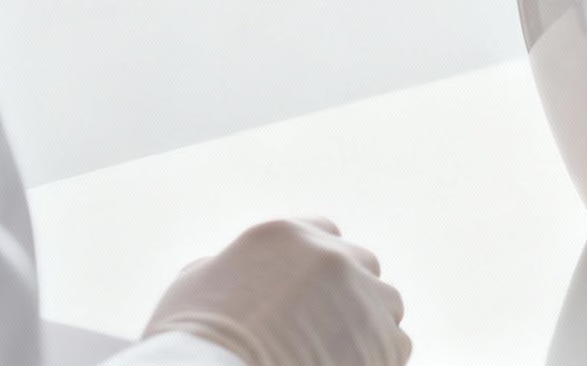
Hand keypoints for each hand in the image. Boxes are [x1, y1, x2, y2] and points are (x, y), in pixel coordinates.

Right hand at [143, 217, 409, 365]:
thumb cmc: (190, 346)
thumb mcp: (190, 289)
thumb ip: (221, 268)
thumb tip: (220, 269)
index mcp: (285, 236)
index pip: (323, 232)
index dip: (317, 265)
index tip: (311, 291)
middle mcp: (330, 257)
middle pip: (360, 264)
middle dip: (348, 291)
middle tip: (326, 327)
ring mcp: (360, 297)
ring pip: (385, 302)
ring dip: (369, 323)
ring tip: (338, 353)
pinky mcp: (383, 341)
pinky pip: (396, 344)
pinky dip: (378, 358)